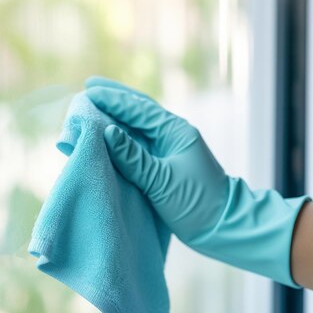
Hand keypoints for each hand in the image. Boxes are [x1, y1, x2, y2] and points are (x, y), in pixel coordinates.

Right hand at [85, 76, 309, 286]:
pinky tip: (109, 133)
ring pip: (139, 124)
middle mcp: (172, 135)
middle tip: (89, 86)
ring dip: (117, 114)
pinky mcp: (165, 164)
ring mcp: (169, 148)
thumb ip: (133, 158)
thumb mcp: (162, 181)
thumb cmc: (197, 203)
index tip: (89, 90)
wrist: (223, 226)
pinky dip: (122, 135)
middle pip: (139, 109)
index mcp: (175, 132)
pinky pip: (139, 143)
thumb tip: (107, 132)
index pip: (139, 109)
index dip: (113, 99)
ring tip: (95, 104)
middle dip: (114, 97)